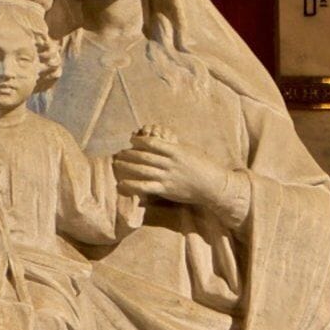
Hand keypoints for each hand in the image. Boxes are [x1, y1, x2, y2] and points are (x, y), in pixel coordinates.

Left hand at [109, 128, 234, 211]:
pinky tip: (122, 184)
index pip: (152, 143)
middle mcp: (170, 163)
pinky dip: (132, 185)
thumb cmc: (203, 166)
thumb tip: (161, 142)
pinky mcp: (166, 190)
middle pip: (144, 156)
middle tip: (119, 152)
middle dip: (129, 154)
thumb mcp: (189, 151)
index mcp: (176, 151)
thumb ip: (174, 148)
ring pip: (142, 170)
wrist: (213, 185)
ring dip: (127, 167)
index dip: (139, 140)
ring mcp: (167, 177)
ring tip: (117, 164)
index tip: (131, 140)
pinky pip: (145, 187)